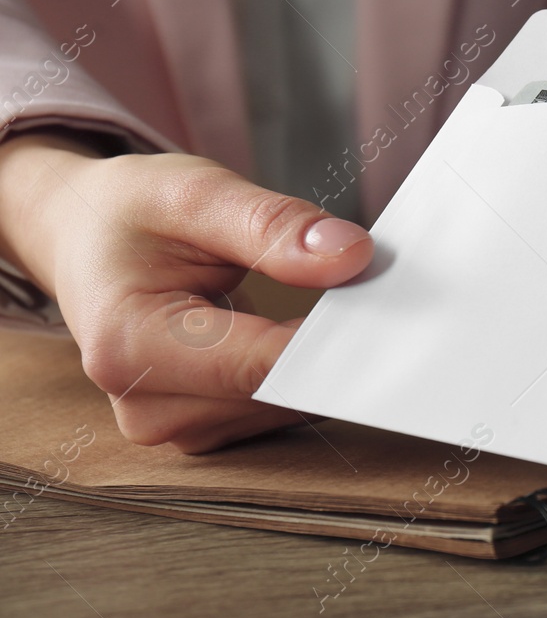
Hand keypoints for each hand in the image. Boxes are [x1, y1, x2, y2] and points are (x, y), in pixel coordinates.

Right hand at [0, 132, 372, 451]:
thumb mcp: (194, 193)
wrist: (82, 236)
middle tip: (386, 301)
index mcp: (129, 345)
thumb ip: (273, 226)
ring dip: (324, 365)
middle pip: (276, 393)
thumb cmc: (130, 213)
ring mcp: (173, 423)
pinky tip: (321, 336)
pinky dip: (307, 374)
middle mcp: (145, 404)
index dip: (332, 344)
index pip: (258, 366)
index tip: (393, 316)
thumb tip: (351, 256)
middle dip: (334, 350)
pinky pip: (277, 408)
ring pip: (285, 408)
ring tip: (345, 310)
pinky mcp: (202, 425)